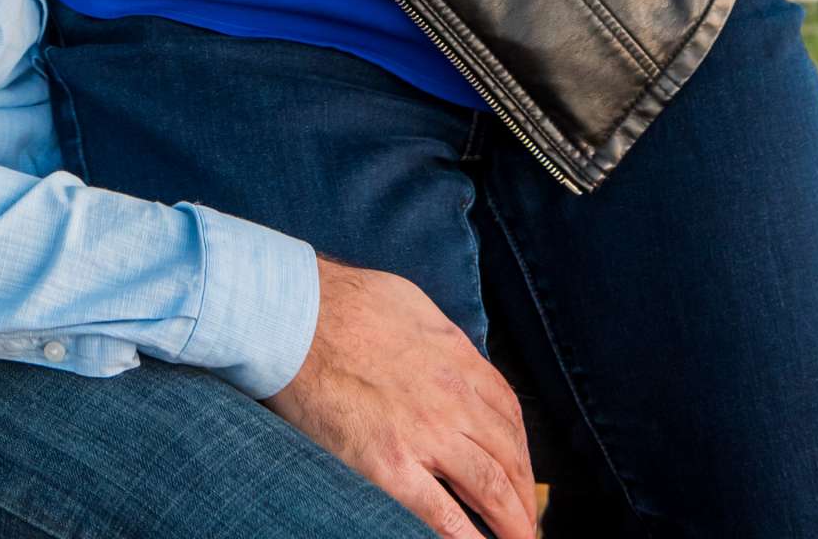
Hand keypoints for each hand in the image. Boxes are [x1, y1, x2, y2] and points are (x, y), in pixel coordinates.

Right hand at [265, 257, 537, 538]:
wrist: (291, 315)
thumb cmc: (339, 301)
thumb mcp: (409, 302)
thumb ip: (438, 337)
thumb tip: (453, 356)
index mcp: (455, 356)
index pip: (507, 411)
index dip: (520, 448)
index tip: (519, 470)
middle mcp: (452, 397)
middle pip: (508, 455)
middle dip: (523, 494)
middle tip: (526, 521)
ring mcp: (424, 434)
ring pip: (491, 488)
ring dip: (512, 522)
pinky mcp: (391, 465)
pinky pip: (444, 516)